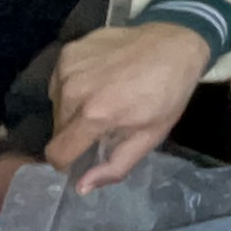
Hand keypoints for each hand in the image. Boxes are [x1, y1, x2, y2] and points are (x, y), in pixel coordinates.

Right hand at [46, 23, 208, 189]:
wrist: (174, 44)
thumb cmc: (167, 94)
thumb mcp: (150, 136)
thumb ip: (115, 166)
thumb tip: (81, 186)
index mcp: (94, 115)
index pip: (57, 152)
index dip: (66, 162)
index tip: (80, 158)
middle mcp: (73, 91)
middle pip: (58, 129)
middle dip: (76, 133)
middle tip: (103, 123)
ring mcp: (68, 67)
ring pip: (57, 104)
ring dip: (74, 108)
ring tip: (103, 98)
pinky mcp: (69, 51)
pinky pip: (59, 81)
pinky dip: (73, 85)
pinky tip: (98, 79)